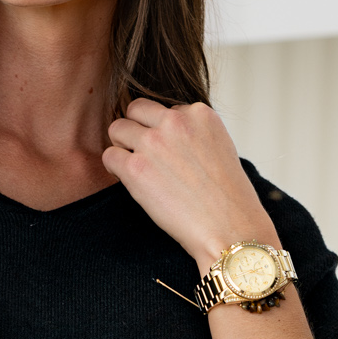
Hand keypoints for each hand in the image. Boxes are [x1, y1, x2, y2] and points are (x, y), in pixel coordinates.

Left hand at [103, 98, 277, 269]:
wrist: (229, 229)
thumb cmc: (228, 199)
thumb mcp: (220, 149)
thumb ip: (194, 135)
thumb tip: (169, 139)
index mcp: (200, 113)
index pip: (166, 110)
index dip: (163, 132)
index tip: (171, 155)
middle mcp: (176, 121)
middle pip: (136, 109)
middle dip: (136, 130)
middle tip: (145, 156)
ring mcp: (154, 142)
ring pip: (117, 128)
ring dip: (122, 147)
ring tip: (138, 170)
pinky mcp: (136, 168)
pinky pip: (109, 156)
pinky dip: (114, 169)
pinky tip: (131, 183)